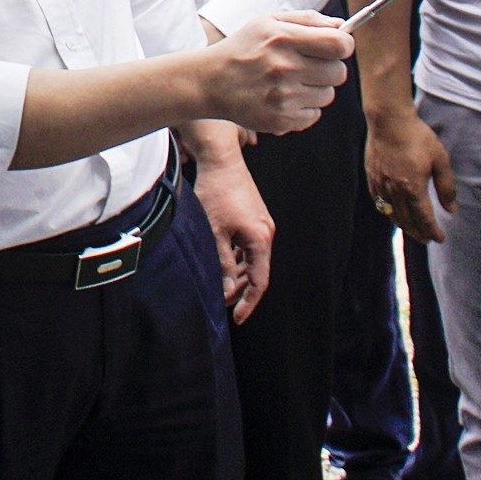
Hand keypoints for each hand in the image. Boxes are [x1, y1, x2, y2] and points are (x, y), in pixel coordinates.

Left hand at [190, 156, 273, 322]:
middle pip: (257, 271)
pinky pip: (249, 246)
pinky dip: (239, 259)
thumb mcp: (214, 233)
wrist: (222, 161)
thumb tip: (227, 290)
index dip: (248, 302)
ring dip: (239, 275)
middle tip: (226, 306)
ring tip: (224, 289)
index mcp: (260, 239)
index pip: (259, 281)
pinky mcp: (254, 217)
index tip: (238, 318)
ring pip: (253, 259)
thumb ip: (222, 264)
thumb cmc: (216, 194)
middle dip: (242, 291)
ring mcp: (261, 224)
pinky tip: (225, 265)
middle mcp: (266, 232)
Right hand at [197, 11, 353, 137]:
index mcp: (284, 38)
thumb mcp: (268, 22)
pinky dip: (304, 108)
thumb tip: (342, 27)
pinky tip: (284, 97)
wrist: (210, 82)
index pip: (339, 45)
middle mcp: (285, 68)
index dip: (343, 45)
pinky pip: (314, 115)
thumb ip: (308, 20)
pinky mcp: (281, 119)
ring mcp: (283, 97)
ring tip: (291, 81)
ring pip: (327, 95)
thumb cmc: (243, 48)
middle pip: (339, 73)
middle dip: (329, 67)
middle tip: (308, 65)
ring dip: (316, 88)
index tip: (334, 46)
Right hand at [364, 104, 457, 243]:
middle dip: (419, 233)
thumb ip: (446, 187)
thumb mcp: (440, 160)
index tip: (440, 238)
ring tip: (413, 230)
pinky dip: (388, 213)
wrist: (388, 120)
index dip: (433, 231)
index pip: (425, 219)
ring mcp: (381, 185)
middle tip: (427, 239)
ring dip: (404, 226)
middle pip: (408, 221)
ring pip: (392, 215)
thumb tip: (452, 210)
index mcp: (413, 188)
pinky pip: (379, 203)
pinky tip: (394, 213)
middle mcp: (395, 191)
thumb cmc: (417, 137)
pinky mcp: (372, 178)